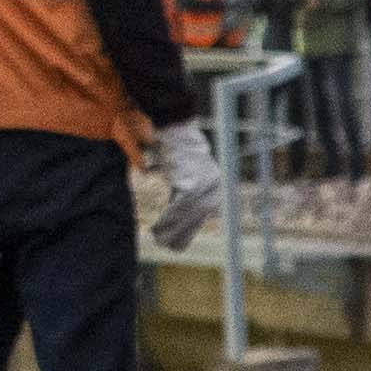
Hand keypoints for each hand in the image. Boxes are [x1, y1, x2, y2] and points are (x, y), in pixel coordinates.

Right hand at [150, 120, 223, 248]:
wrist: (170, 123)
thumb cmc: (171, 144)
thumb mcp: (178, 170)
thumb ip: (180, 188)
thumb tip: (175, 207)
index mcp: (212, 182)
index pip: (201, 212)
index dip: (188, 228)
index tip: (178, 242)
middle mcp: (212, 185)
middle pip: (195, 217)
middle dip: (181, 233)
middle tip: (169, 247)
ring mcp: (203, 184)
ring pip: (186, 215)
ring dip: (171, 230)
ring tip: (159, 240)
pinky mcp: (191, 183)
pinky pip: (178, 208)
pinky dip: (168, 220)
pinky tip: (158, 230)